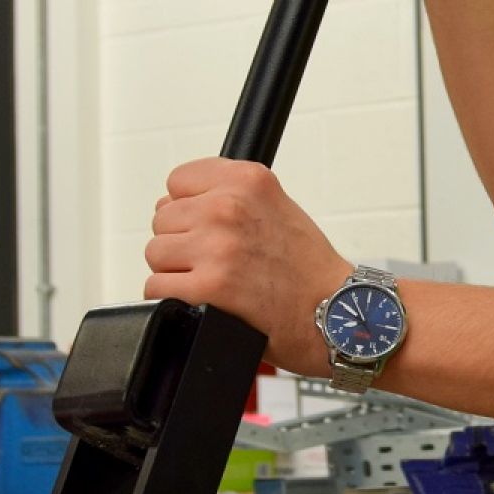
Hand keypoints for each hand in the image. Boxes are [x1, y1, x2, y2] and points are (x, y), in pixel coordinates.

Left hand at [144, 158, 351, 375]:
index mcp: (248, 181)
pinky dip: (175, 299)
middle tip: (222, 260)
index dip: (192, 207)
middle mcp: (230, 208)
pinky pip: (157, 288)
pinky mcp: (209, 287)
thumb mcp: (279, 207)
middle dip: (185, 242)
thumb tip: (175, 207)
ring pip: (156, 254)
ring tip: (217, 281)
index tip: (212, 226)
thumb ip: (231, 196)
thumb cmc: (309, 269)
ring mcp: (217, 247)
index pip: (178, 182)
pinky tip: (206, 300)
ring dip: (179, 272)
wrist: (337, 312)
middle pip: (163, 220)